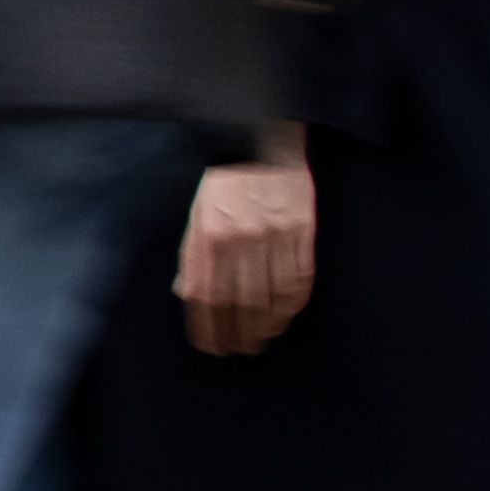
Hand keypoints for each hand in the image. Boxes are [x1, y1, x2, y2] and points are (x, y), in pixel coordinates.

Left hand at [176, 135, 314, 357]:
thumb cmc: (225, 182)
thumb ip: (191, 255)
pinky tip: (285, 316)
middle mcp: (242, 237)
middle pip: (241, 301)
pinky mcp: (303, 229)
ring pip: (273, 294)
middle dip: (238, 332)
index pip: (207, 295)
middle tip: (239, 349)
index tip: (211, 346)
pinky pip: (300, 277)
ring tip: (261, 338)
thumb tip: (186, 295)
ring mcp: (276, 234)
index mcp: (210, 235)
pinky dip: (292, 304)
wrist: (262, 141)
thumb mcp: (197, 214)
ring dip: (266, 324)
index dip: (208, 327)